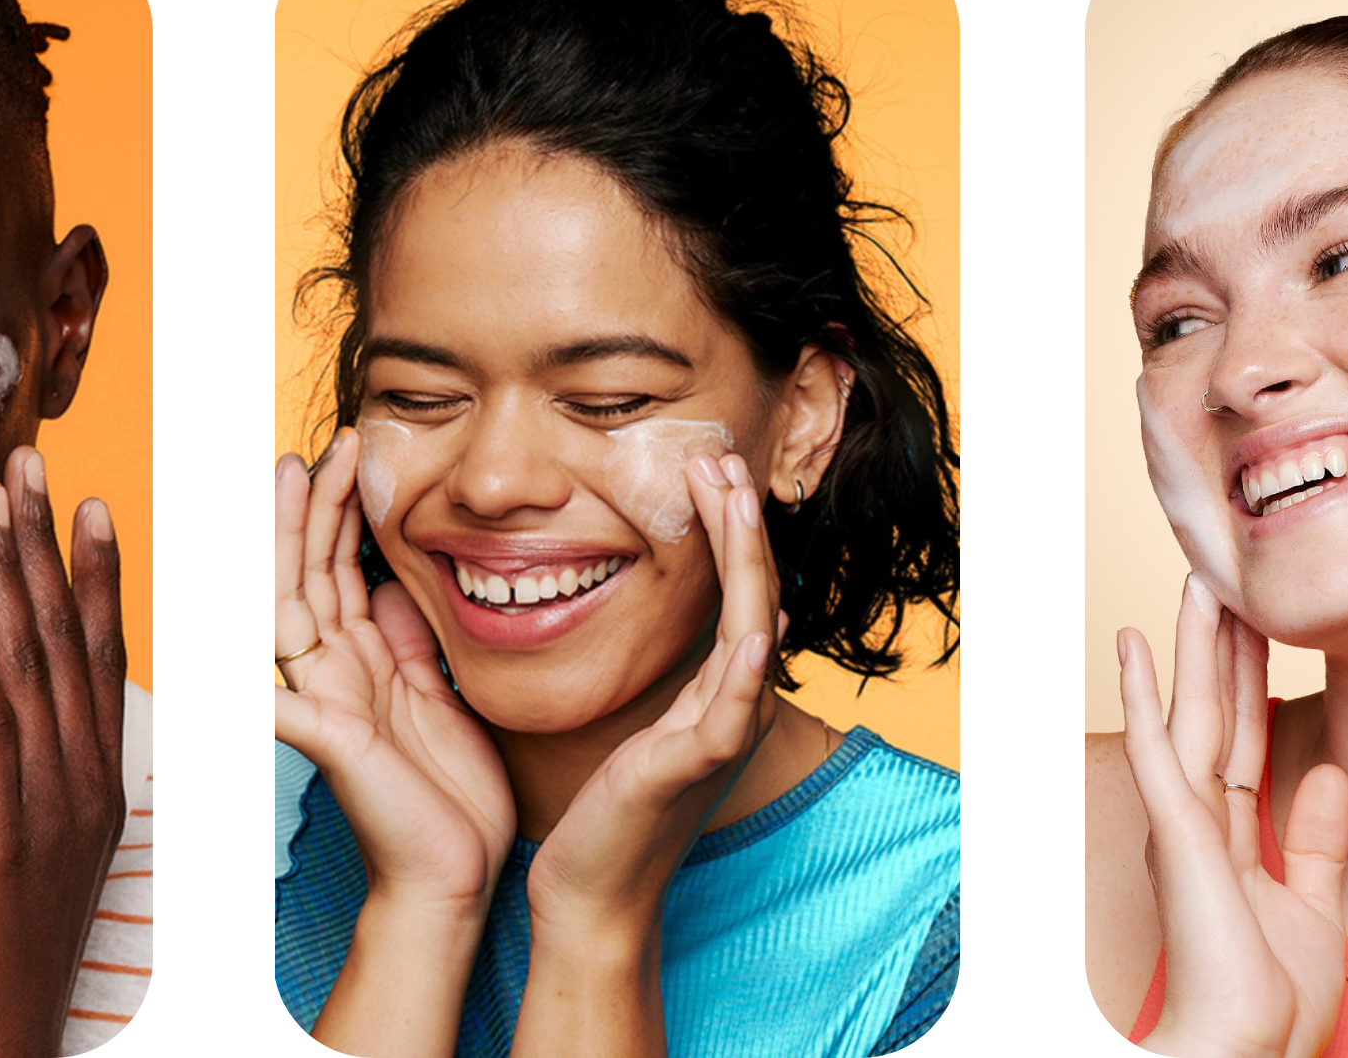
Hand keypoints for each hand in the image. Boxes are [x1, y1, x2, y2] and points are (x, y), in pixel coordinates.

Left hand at [0, 447, 128, 1053]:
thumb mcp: (26, 854)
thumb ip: (24, 783)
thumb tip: (10, 730)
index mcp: (99, 783)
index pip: (100, 655)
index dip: (91, 572)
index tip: (77, 501)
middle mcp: (90, 782)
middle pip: (72, 638)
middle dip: (48, 543)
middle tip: (29, 462)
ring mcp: (54, 807)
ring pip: (34, 666)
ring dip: (6, 574)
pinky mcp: (3, 835)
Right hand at [272, 428, 515, 914]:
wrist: (451, 874)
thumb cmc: (448, 795)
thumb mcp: (438, 693)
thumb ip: (409, 641)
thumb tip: (392, 585)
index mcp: (360, 664)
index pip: (337, 570)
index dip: (339, 512)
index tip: (349, 454)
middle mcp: (332, 677)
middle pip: (307, 573)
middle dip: (309, 507)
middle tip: (317, 447)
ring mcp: (324, 706)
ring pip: (291, 606)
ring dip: (289, 542)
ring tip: (290, 482)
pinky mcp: (330, 742)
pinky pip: (286, 701)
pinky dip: (269, 673)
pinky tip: (258, 627)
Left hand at [524, 453, 785, 935]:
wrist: (593, 890)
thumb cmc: (610, 807)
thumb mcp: (648, 720)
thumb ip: (682, 672)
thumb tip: (733, 622)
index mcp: (721, 690)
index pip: (738, 591)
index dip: (731, 528)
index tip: (711, 468)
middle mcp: (734, 705)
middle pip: (754, 594)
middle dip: (742, 524)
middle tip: (724, 457)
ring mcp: (720, 736)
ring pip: (751, 632)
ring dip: (746, 562)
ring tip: (733, 499)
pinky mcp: (692, 768)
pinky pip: (729, 710)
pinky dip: (745, 666)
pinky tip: (752, 626)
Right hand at [1117, 574, 1347, 1057]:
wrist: (1250, 1051)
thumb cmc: (1274, 1004)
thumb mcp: (1316, 909)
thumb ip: (1320, 841)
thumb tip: (1333, 771)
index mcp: (1228, 838)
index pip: (1244, 740)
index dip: (1253, 680)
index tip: (1262, 624)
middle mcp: (1197, 821)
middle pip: (1216, 714)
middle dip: (1224, 647)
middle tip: (1228, 577)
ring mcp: (1182, 822)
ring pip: (1189, 713)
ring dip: (1191, 646)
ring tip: (1196, 582)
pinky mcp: (1176, 830)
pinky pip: (1157, 748)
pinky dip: (1139, 692)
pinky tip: (1129, 643)